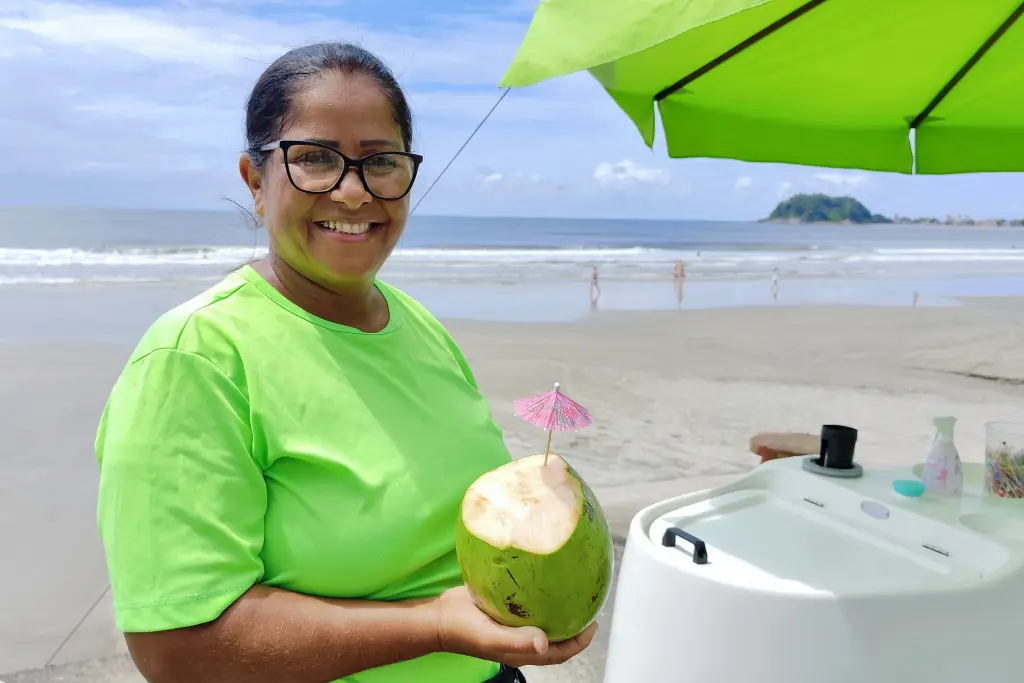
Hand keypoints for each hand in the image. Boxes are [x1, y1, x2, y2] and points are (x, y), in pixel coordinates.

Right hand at [429, 585, 597, 668]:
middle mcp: (521, 638)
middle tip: (588, 604)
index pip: (561, 652)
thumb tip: (545, 641)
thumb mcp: (491, 638)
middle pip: (557, 638)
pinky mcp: (502, 609)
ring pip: (544, 621)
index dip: (580, 642)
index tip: (594, 623)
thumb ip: (517, 640)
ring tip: (572, 592)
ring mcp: (512, 624)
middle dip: (575, 625)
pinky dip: (540, 597)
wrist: (438, 617)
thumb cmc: (463, 631)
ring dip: (560, 612)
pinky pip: (528, 605)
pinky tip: (544, 578)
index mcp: (523, 650)